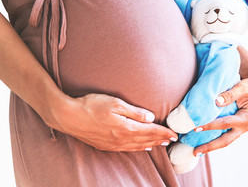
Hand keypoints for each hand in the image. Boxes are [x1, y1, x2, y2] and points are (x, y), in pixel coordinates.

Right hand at [49, 93, 177, 151]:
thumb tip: (151, 117)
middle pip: (146, 140)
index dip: (164, 133)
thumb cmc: (91, 106)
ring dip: (150, 145)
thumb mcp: (115, 103)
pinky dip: (137, 148)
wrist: (68, 117)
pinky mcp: (105, 145)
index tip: (175, 134)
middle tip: (172, 140)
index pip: (151, 131)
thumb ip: (134, 111)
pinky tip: (141, 147)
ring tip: (160, 144)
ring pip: (137, 146)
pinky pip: (127, 149)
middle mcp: (121, 139)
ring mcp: (113, 144)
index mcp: (126, 128)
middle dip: (160, 140)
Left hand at [193, 74, 247, 155]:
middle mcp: (244, 127)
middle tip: (194, 152)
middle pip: (225, 141)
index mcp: (246, 118)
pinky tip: (203, 140)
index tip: (195, 128)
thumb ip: (230, 94)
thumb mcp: (243, 87)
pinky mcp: (236, 127)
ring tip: (196, 151)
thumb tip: (216, 101)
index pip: (225, 124)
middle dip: (209, 147)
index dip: (210, 126)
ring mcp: (240, 129)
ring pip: (224, 140)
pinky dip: (214, 138)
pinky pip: (224, 135)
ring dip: (211, 146)